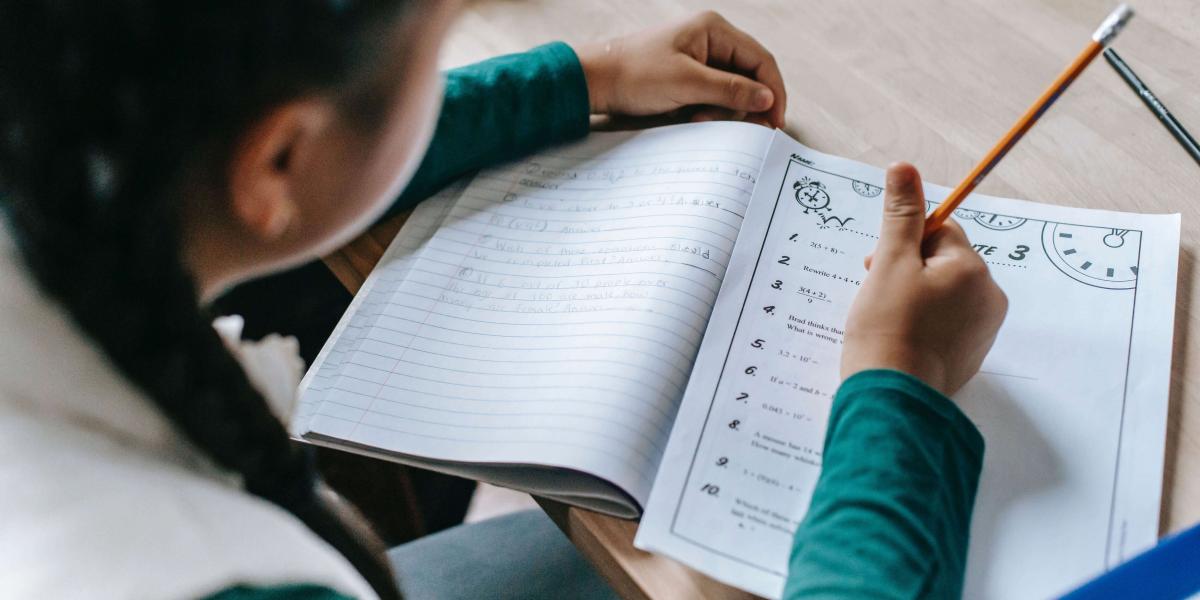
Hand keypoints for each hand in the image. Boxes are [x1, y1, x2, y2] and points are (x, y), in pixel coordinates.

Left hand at [575, 11, 785, 127]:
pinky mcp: (689, 77)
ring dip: (723, 110)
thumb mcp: (687, 83)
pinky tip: (693, 118)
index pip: (761, 60)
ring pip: (732, 90)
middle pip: (749, 76)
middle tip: (737, 128)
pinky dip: (709, 111)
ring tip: (698, 119)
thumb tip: (767, 99)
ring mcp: (700, 58)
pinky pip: (713, 96)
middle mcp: (711, 40)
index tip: (775, 121)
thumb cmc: (635, 74)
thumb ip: (730, 90)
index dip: (772, 91)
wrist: (596, 82)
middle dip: (744, 104)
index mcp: (714, 29)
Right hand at [841, 163, 1007, 395]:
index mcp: (972, 269)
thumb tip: (903, 167)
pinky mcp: (972, 355)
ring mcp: (984, 329)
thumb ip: (900, 215)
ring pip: (944, 293)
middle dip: (908, 270)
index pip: (939, 231)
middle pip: (943, 262)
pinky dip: (924, 324)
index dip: (903, 243)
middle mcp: (989, 296)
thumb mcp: (888, 264)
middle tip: (876, 295)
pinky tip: (901, 338)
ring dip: (915, 296)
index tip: (876, 264)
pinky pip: (948, 323)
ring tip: (886, 319)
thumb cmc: (886, 329)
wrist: (892, 398)